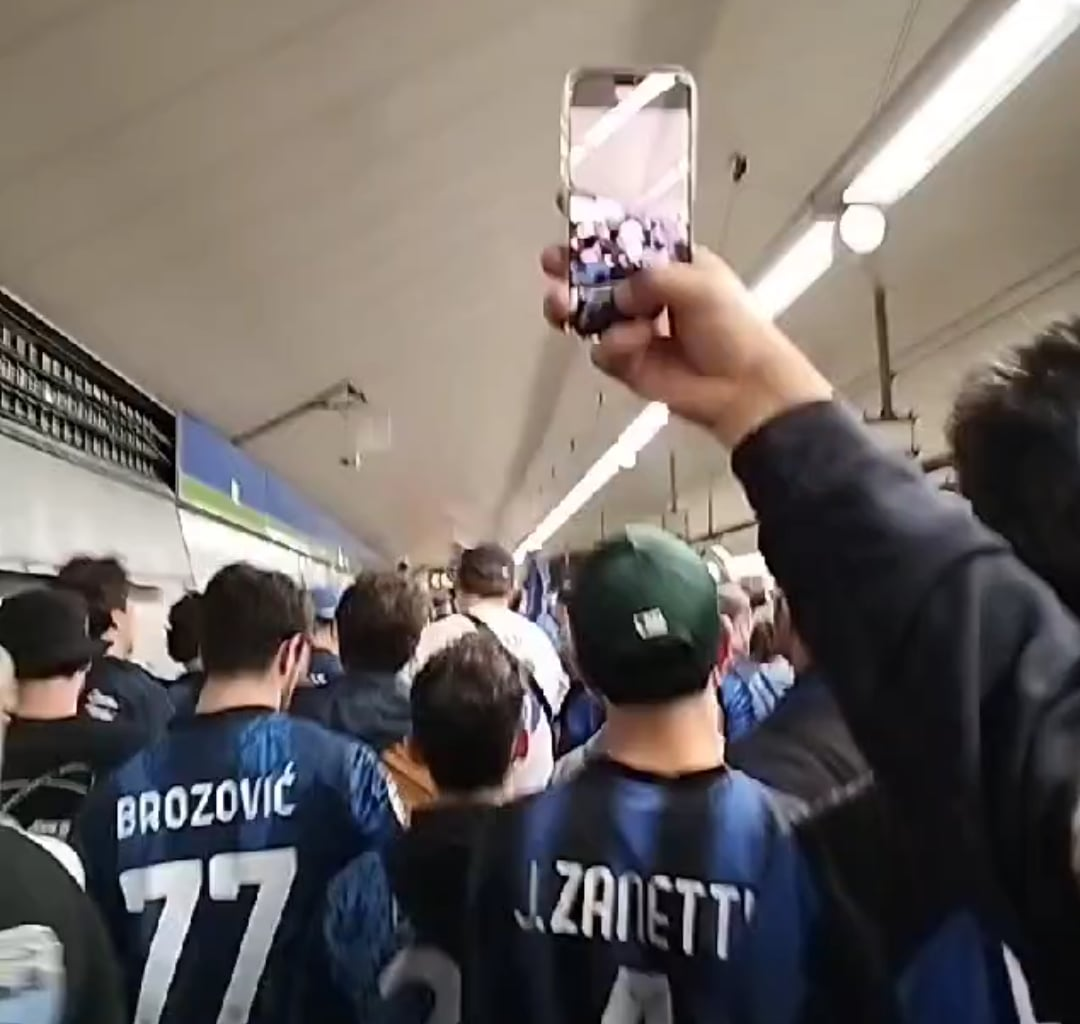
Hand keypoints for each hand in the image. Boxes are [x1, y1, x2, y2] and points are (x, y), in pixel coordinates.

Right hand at [541, 245, 832, 447]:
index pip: (627, 244)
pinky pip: (603, 351)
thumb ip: (654, 278)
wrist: (743, 387)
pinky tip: (635, 345)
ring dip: (574, 308)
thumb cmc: (733, 328)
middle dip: (571, 271)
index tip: (571, 225)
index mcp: (669, 266)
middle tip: (550, 265)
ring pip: (590, 315)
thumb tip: (620, 293)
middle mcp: (648, 296)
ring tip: (561, 305)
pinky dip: (613, 346)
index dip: (599, 236)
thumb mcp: (701, 284)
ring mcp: (635, 331)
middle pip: (598, 278)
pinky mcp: (628, 365)